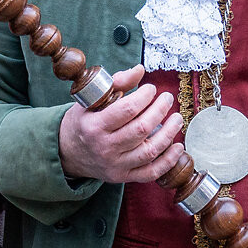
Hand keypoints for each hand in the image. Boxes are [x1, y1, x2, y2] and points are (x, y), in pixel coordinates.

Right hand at [56, 65, 183, 183]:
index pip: (127, 110)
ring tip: (177, 118)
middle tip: (167, 98)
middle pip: (141, 129)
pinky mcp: (123, 177)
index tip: (151, 89)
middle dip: (160, 110)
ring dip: (169, 133)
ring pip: (149, 151)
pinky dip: (168, 161)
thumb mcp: (91, 100)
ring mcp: (115, 164)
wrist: (69, 153)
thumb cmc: (83, 122)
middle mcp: (105, 147)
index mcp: (95, 126)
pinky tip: (178, 146)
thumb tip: (139, 70)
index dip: (144, 96)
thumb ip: (116, 84)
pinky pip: (151, 173)